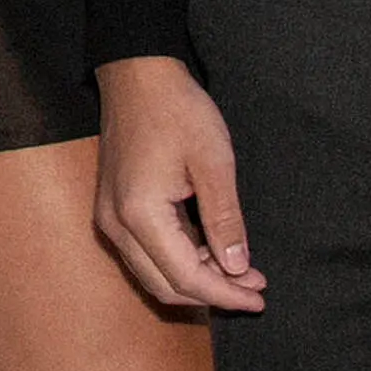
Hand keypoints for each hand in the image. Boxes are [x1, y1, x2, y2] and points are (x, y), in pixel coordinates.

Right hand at [93, 54, 266, 311]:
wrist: (136, 74)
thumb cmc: (176, 110)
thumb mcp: (213, 162)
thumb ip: (225, 221)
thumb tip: (239, 269)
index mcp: (140, 214)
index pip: (186, 277)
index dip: (226, 293)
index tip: (260, 296)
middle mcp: (116, 224)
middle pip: (165, 286)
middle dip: (212, 294)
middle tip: (255, 287)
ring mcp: (110, 217)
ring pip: (152, 274)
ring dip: (195, 280)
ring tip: (239, 271)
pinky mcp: (113, 208)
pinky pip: (144, 254)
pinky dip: (178, 262)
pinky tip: (210, 251)